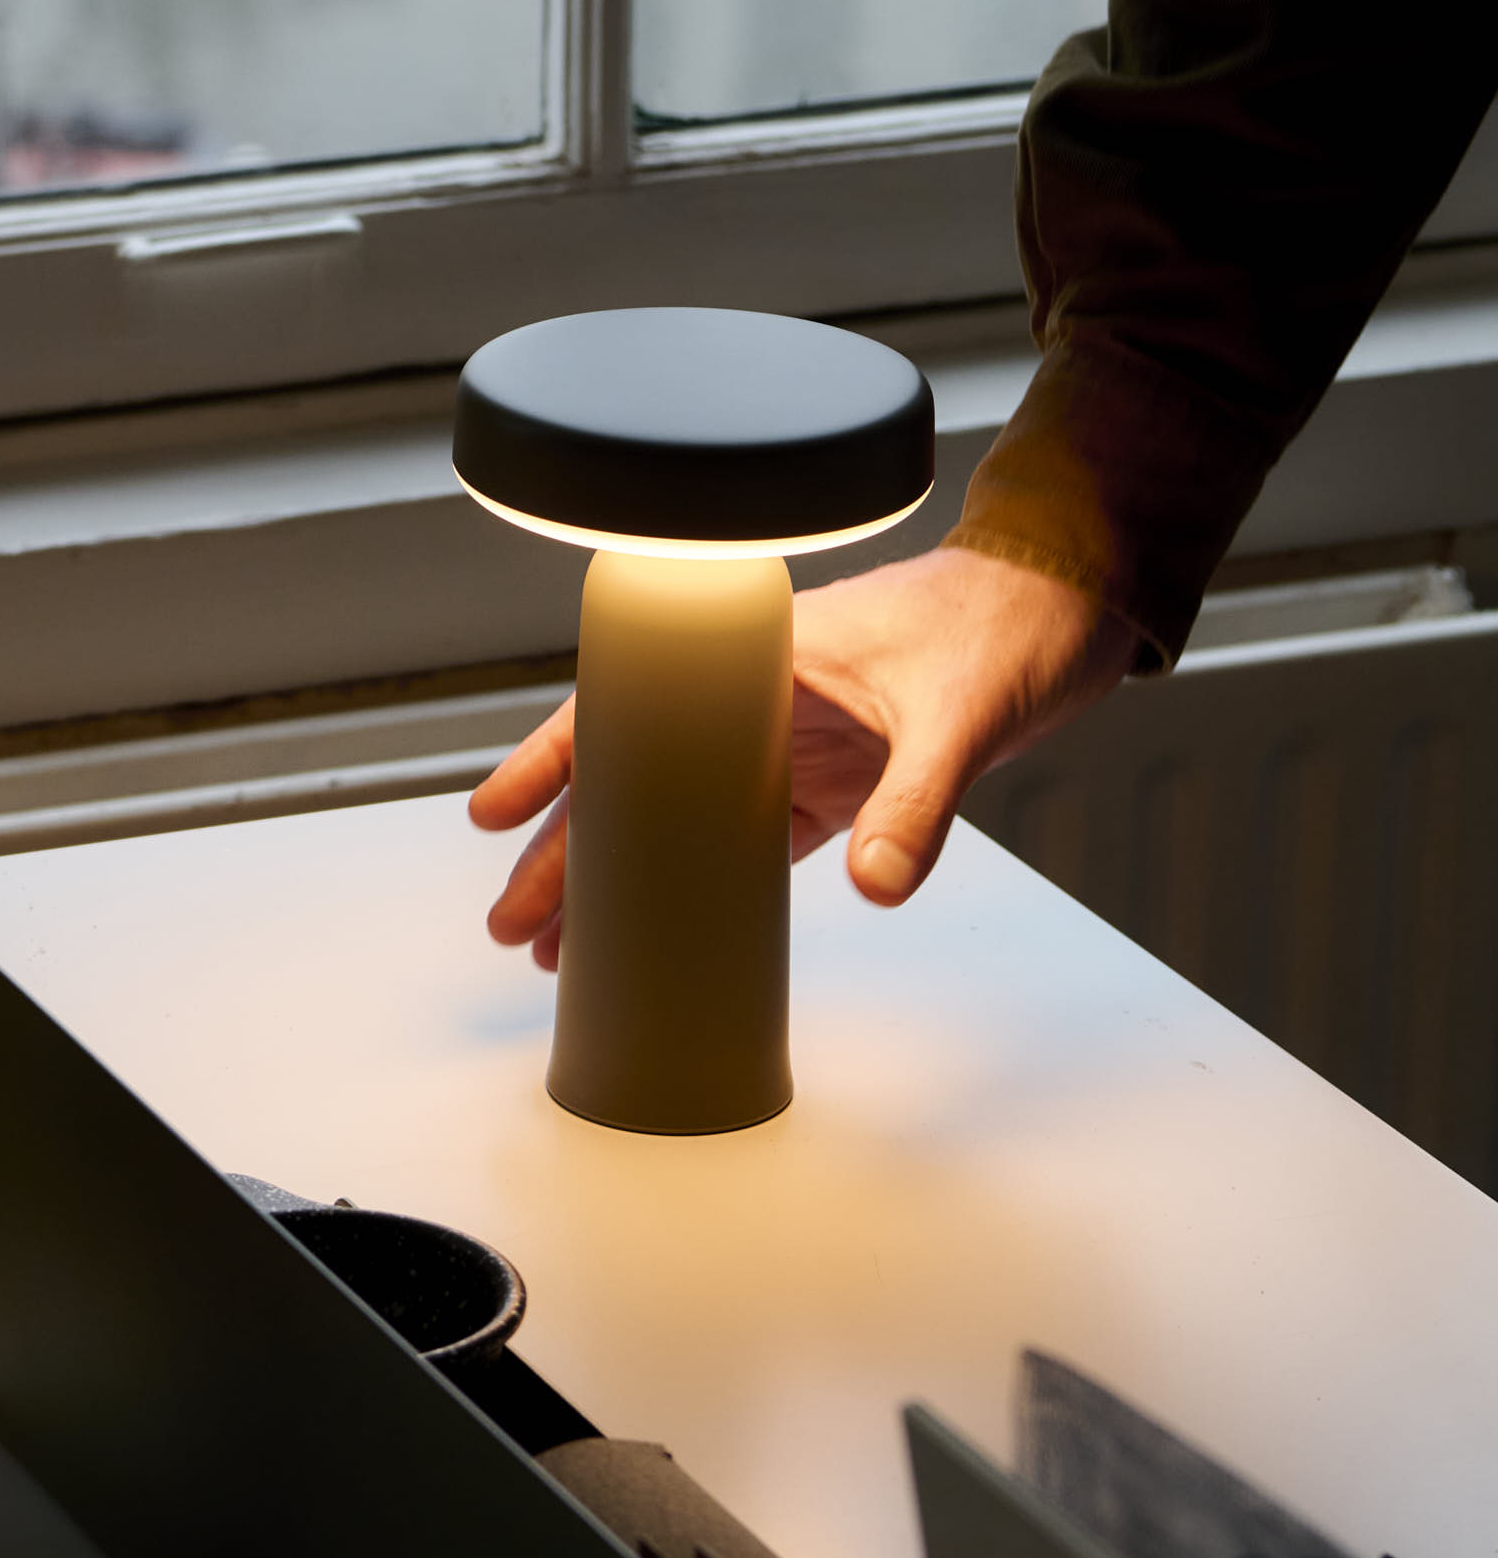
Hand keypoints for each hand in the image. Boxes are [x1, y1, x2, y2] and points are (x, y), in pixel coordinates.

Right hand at [467, 545, 1134, 961]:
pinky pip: (741, 842)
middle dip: (563, 854)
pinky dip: (699, 889)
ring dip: (619, 881)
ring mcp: (787, 741)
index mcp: (756, 655)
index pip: (625, 707)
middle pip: (632, 779)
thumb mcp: (959, 715)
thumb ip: (917, 802)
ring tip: (558, 950)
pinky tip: (659, 934)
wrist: (1067, 607)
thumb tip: (878, 885)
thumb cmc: (1005, 625)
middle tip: (512, 925)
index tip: (491, 816)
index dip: (551, 763)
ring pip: (675, 818)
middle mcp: (754, 699)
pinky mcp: (831, 779)